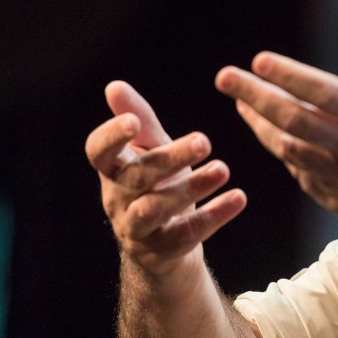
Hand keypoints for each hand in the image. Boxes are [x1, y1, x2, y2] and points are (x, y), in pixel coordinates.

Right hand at [85, 81, 246, 276]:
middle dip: (170, 157)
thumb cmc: (158, 185)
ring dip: (191, 188)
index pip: (98, 151)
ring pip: (155, 209)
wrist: (166, 247)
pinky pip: (185, 235)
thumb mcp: (151, 151)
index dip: (111, 136)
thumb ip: (139, 121)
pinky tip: (238, 198)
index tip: (133, 121)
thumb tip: (114, 86)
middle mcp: (117, 200)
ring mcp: (136, 229)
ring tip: (224, 169)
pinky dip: (213, 216)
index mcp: (113, 170)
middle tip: (205, 141)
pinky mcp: (160, 252)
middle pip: (137, 177)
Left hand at [215, 10, 337, 235]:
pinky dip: (283, 151)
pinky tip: (273, 133)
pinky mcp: (337, 199)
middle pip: (292, 120)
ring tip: (242, 104)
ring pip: (287, 148)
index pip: (323, 92)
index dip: (288, 75)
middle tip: (225, 77)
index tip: (258, 60)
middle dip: (254, 96)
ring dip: (260, 124)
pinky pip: (300, 171)